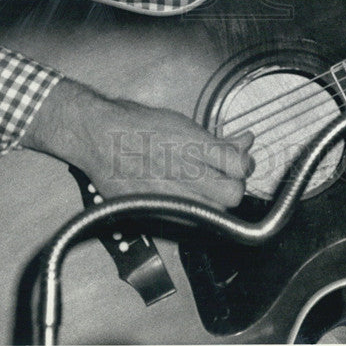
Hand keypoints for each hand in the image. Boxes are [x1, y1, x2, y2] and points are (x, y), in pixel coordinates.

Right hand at [22, 78, 252, 208]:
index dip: (244, 165)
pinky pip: (188, 223)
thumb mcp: (183, 123)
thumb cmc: (138, 124)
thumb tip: (246, 142)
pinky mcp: (154, 210)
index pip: (239, 166)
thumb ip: (218, 139)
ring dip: (216, 204)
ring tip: (206, 191)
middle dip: (234, 188)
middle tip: (226, 180)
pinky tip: (186, 200)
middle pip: (233, 195)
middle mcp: (183, 172)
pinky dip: (193, 214)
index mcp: (193, 145)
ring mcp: (168, 194)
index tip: (239, 163)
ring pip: (213, 212)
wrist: (99, 136)